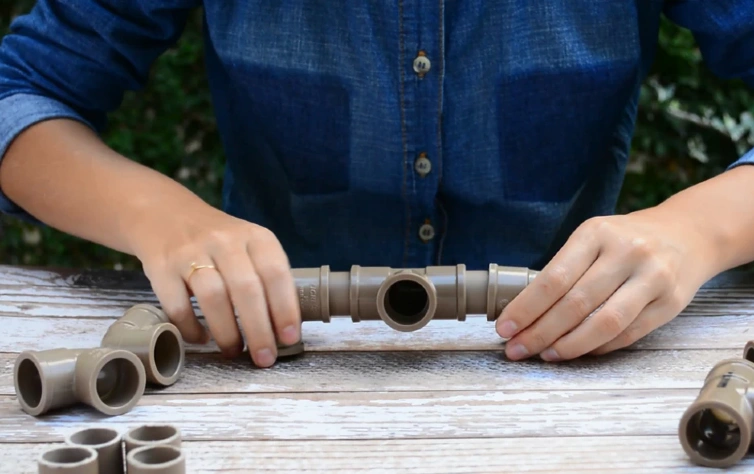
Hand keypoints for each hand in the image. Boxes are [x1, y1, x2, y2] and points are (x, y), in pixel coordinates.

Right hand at [133, 204, 300, 367]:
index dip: (285, 309)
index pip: (276, 273)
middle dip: (259, 330)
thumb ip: (265, 277)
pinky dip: (191, 328)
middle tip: (264, 357)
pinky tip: (201, 338)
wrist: (165, 214)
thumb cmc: (218, 242)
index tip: (289, 338)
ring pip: (213, 297)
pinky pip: (178, 305)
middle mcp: (225, 241)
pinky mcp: (162, 266)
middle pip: (246, 289)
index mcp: (254, 237)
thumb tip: (283, 327)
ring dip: (227, 332)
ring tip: (234, 351)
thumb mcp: (248, 246)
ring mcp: (191, 252)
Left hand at [495, 207, 718, 360]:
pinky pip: (628, 334)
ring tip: (546, 354)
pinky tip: (579, 351)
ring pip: (603, 323)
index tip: (505, 328)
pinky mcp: (671, 302)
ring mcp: (652, 277)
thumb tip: (524, 312)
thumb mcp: (594, 237)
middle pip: (574, 304)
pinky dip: (599, 347)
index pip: (553, 278)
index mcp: (597, 233)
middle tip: (517, 349)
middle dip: (539, 332)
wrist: (688, 234)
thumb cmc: (627, 240)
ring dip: (569, 346)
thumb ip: (565, 268)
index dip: (526, 308)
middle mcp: (626, 252)